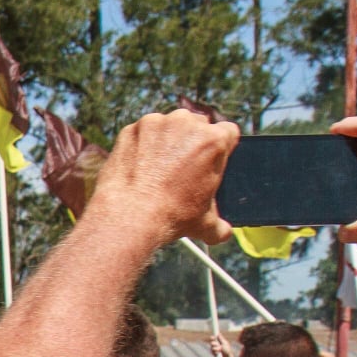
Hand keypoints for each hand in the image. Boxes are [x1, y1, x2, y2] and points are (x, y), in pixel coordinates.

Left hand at [90, 109, 238, 245]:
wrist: (129, 216)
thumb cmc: (171, 217)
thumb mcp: (203, 224)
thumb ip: (220, 226)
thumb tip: (224, 233)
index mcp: (214, 140)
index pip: (227, 132)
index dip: (220, 146)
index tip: (210, 158)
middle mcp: (188, 123)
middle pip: (197, 125)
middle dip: (192, 141)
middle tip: (181, 166)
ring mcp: (158, 123)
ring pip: (168, 126)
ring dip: (166, 139)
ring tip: (157, 167)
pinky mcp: (132, 129)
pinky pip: (142, 133)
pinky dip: (141, 145)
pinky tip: (137, 166)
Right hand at [207, 331, 232, 356]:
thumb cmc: (227, 351)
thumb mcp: (224, 344)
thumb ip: (221, 339)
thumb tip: (218, 334)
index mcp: (221, 342)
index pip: (215, 338)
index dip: (213, 337)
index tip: (212, 337)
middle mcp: (217, 345)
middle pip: (212, 342)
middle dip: (214, 343)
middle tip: (215, 344)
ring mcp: (215, 349)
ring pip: (211, 346)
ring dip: (215, 348)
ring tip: (219, 350)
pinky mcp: (213, 353)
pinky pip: (211, 351)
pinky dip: (214, 352)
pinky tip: (217, 353)